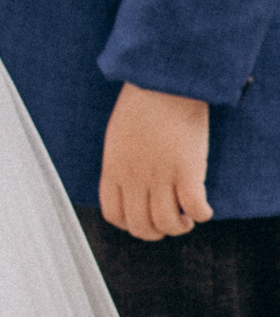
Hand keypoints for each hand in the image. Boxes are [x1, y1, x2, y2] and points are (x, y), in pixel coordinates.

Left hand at [99, 82, 212, 240]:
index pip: (113, 215)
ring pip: (168, 224)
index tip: (143, 219)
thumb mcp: (118, 138)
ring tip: (186, 216)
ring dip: (180, 227)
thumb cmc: (142, 106)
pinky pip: (196, 210)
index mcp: (114, 168)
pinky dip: (202, 215)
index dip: (129, 224)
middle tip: (169, 220)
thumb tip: (132, 186)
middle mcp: (135, 177)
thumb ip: (122, 164)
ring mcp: (161, 176)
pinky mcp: (188, 171)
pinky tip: (203, 207)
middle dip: (156, 232)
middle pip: (141, 227)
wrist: (163, 84)